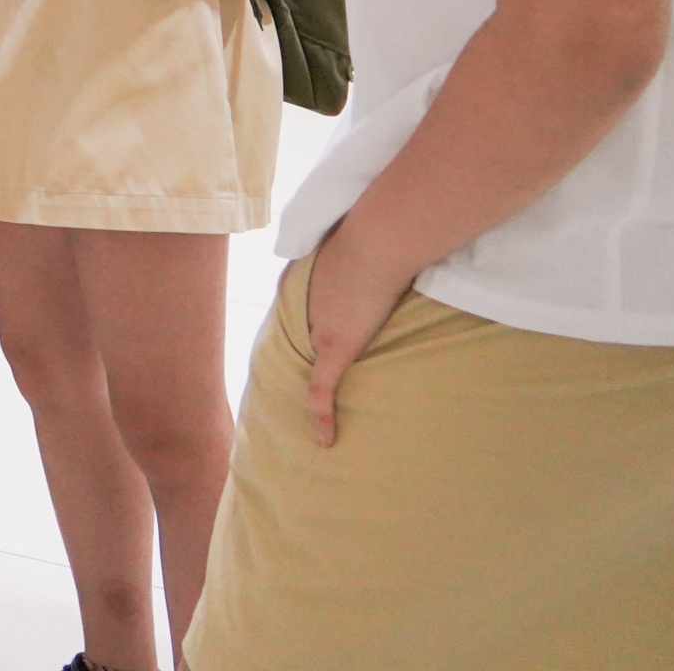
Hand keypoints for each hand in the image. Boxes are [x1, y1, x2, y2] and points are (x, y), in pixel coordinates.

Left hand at [300, 225, 414, 448]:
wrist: (378, 239)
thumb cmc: (374, 233)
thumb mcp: (353, 242)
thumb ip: (355, 256)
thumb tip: (383, 253)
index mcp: (300, 284)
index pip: (293, 317)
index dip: (297, 334)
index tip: (298, 345)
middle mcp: (300, 309)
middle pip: (296, 343)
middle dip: (298, 364)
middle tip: (291, 393)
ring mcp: (317, 330)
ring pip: (309, 368)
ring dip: (312, 390)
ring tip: (308, 416)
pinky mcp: (336, 346)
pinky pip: (323, 388)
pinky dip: (322, 414)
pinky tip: (325, 440)